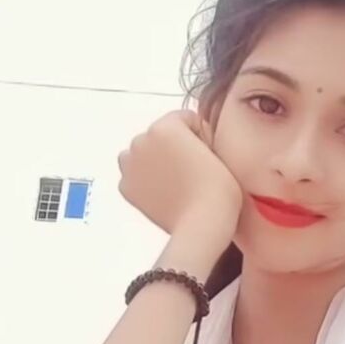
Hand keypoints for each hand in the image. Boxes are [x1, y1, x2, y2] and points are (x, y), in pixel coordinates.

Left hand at [118, 110, 241, 240]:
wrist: (203, 223)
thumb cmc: (218, 188)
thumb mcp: (217, 149)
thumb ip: (199, 136)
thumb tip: (192, 140)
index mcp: (166, 126)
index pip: (183, 120)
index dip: (198, 134)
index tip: (206, 151)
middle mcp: (142, 141)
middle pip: (158, 136)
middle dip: (172, 147)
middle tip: (190, 169)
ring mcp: (130, 165)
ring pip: (140, 154)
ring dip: (153, 160)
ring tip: (174, 179)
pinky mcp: (126, 188)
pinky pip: (134, 176)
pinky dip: (145, 181)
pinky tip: (164, 192)